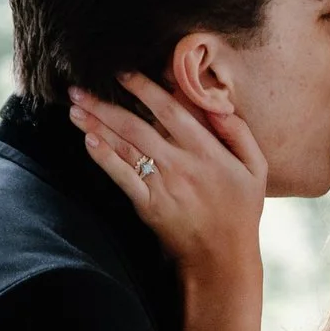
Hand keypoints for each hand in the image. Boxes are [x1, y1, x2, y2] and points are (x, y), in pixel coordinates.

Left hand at [70, 74, 265, 278]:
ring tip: (74, 108)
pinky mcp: (148, 205)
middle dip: (104, 105)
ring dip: (95, 126)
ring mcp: (162, 185)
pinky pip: (122, 177)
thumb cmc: (240, 209)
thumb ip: (238, 131)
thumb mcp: (255, 168)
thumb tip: (217, 104)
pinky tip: (88, 141)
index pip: (170, 110)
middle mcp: (181, 163)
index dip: (144, 88)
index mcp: (207, 150)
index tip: (121, 72)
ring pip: (124, 148)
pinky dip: (104, 158)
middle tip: (78, 87)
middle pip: (136, 126)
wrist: (223, 258)